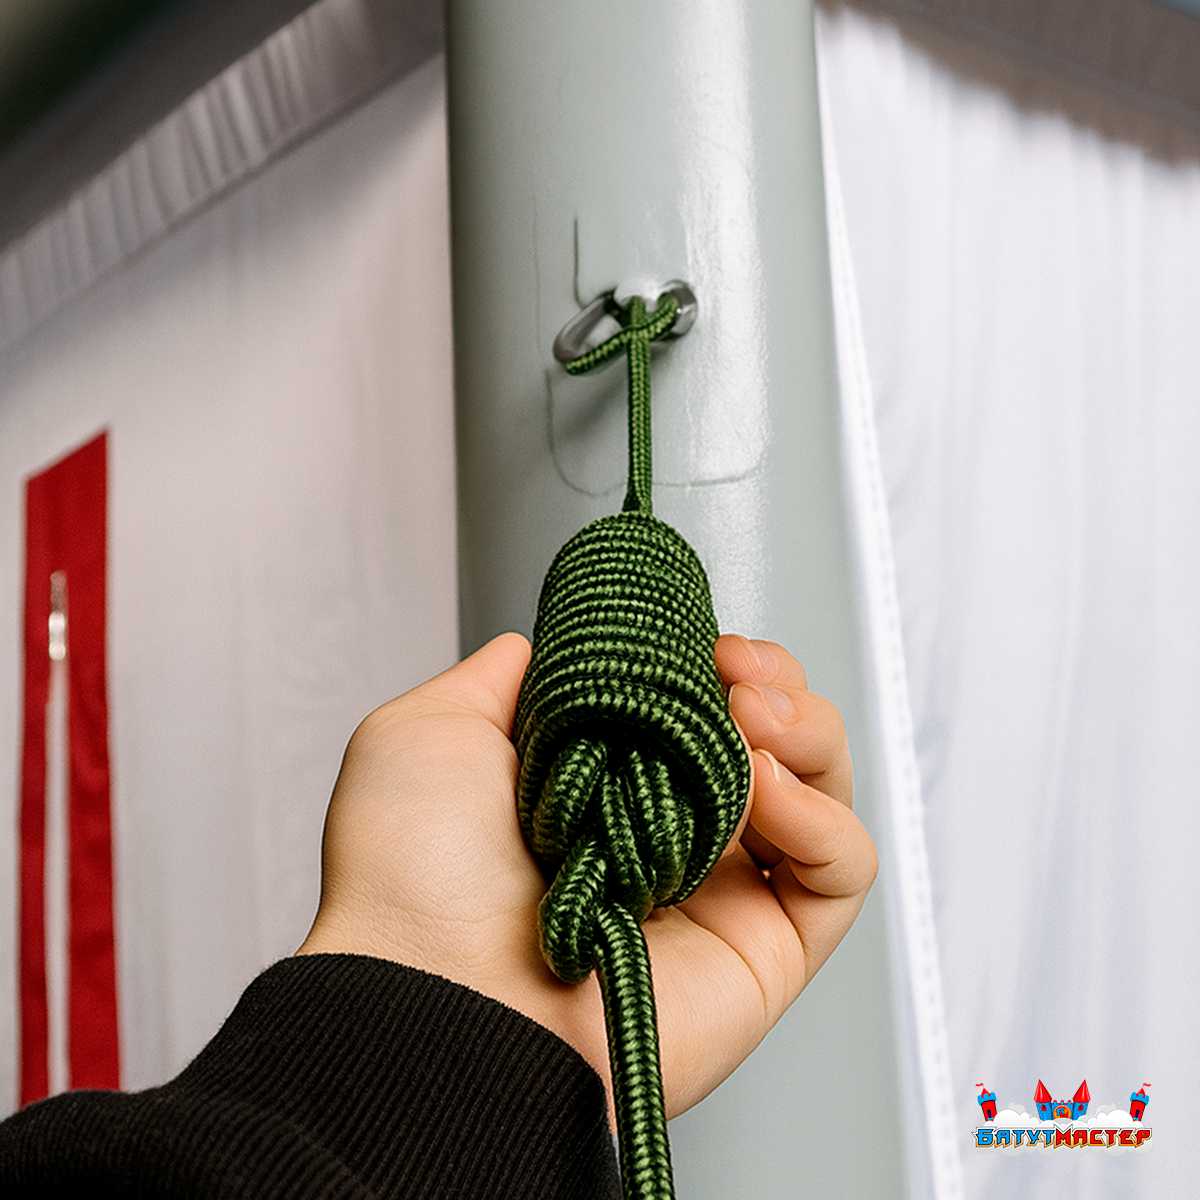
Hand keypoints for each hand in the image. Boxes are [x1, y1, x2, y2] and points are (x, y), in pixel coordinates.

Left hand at [297, 632, 876, 1121]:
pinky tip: (763, 789)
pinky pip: (841, 872)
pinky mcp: (765, 950)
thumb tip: (540, 648)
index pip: (700, 713)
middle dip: (777, 683)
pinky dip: (823, 816)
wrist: (432, 994)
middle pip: (777, 743)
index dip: (716, 664)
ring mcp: (721, 895)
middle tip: (736, 672)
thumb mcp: (426, 734)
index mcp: (605, 791)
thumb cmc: (411, 877)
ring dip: (809, 731)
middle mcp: (669, 840)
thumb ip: (497, 680)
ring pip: (823, 795)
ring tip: (755, 718)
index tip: (702, 643)